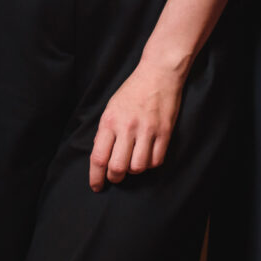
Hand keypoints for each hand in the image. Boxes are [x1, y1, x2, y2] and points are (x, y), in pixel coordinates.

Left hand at [89, 54, 186, 191]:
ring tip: (133, 161)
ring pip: (138, 167)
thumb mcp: (111, 107)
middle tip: (116, 177)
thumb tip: (100, 156)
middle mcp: (127, 127)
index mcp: (109, 121)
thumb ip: (105, 132)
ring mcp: (147, 130)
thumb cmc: (132, 90)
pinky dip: (150, 164)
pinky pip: (156, 161)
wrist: (158, 73)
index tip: (96, 186)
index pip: (98, 158)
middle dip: (115, 178)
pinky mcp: (164, 132)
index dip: (96, 177)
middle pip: (117, 167)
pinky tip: (147, 156)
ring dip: (134, 170)